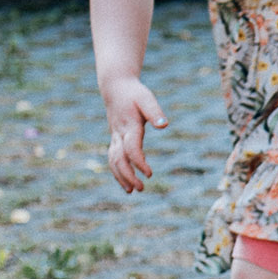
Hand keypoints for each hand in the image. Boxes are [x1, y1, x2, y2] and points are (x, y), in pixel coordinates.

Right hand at [103, 78, 166, 193]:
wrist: (115, 87)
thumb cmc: (134, 93)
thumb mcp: (147, 98)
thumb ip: (155, 112)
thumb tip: (164, 125)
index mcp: (129, 126)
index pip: (132, 148)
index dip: (139, 162)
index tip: (149, 174)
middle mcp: (119, 134)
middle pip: (120, 159)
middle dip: (128, 175)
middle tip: (141, 188)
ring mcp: (115, 137)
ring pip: (113, 160)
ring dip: (121, 177)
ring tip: (132, 191)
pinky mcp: (115, 138)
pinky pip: (113, 158)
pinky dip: (117, 171)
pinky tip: (125, 182)